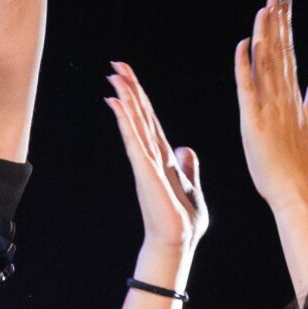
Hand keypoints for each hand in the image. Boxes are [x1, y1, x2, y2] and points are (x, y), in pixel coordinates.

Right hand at [102, 63, 207, 256]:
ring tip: (114, 77)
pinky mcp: (146, 172)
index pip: (151, 122)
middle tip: (116, 66)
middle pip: (139, 116)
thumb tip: (185, 149)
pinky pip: (134, 140)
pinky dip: (126, 122)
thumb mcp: (193, 188)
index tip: (130, 78)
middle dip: (129, 90)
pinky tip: (117, 105)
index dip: (141, 99)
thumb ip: (189, 168)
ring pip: (134, 123)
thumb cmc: (184, 222)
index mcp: (165, 159)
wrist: (179, 242)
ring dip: (125, 99)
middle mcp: (152, 157)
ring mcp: (147, 163)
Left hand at [233, 0, 307, 209]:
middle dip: (277, 21)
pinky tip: (243, 43)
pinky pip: (246, 86)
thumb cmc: (300, 162)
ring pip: (265, 62)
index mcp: (294, 96)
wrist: (296, 188)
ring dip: (264, 34)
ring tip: (264, 7)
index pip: (289, 53)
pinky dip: (243, 64)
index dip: (286, 26)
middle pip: (279, 51)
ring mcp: (269, 106)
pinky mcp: (252, 119)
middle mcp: (283, 96)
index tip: (285, 3)